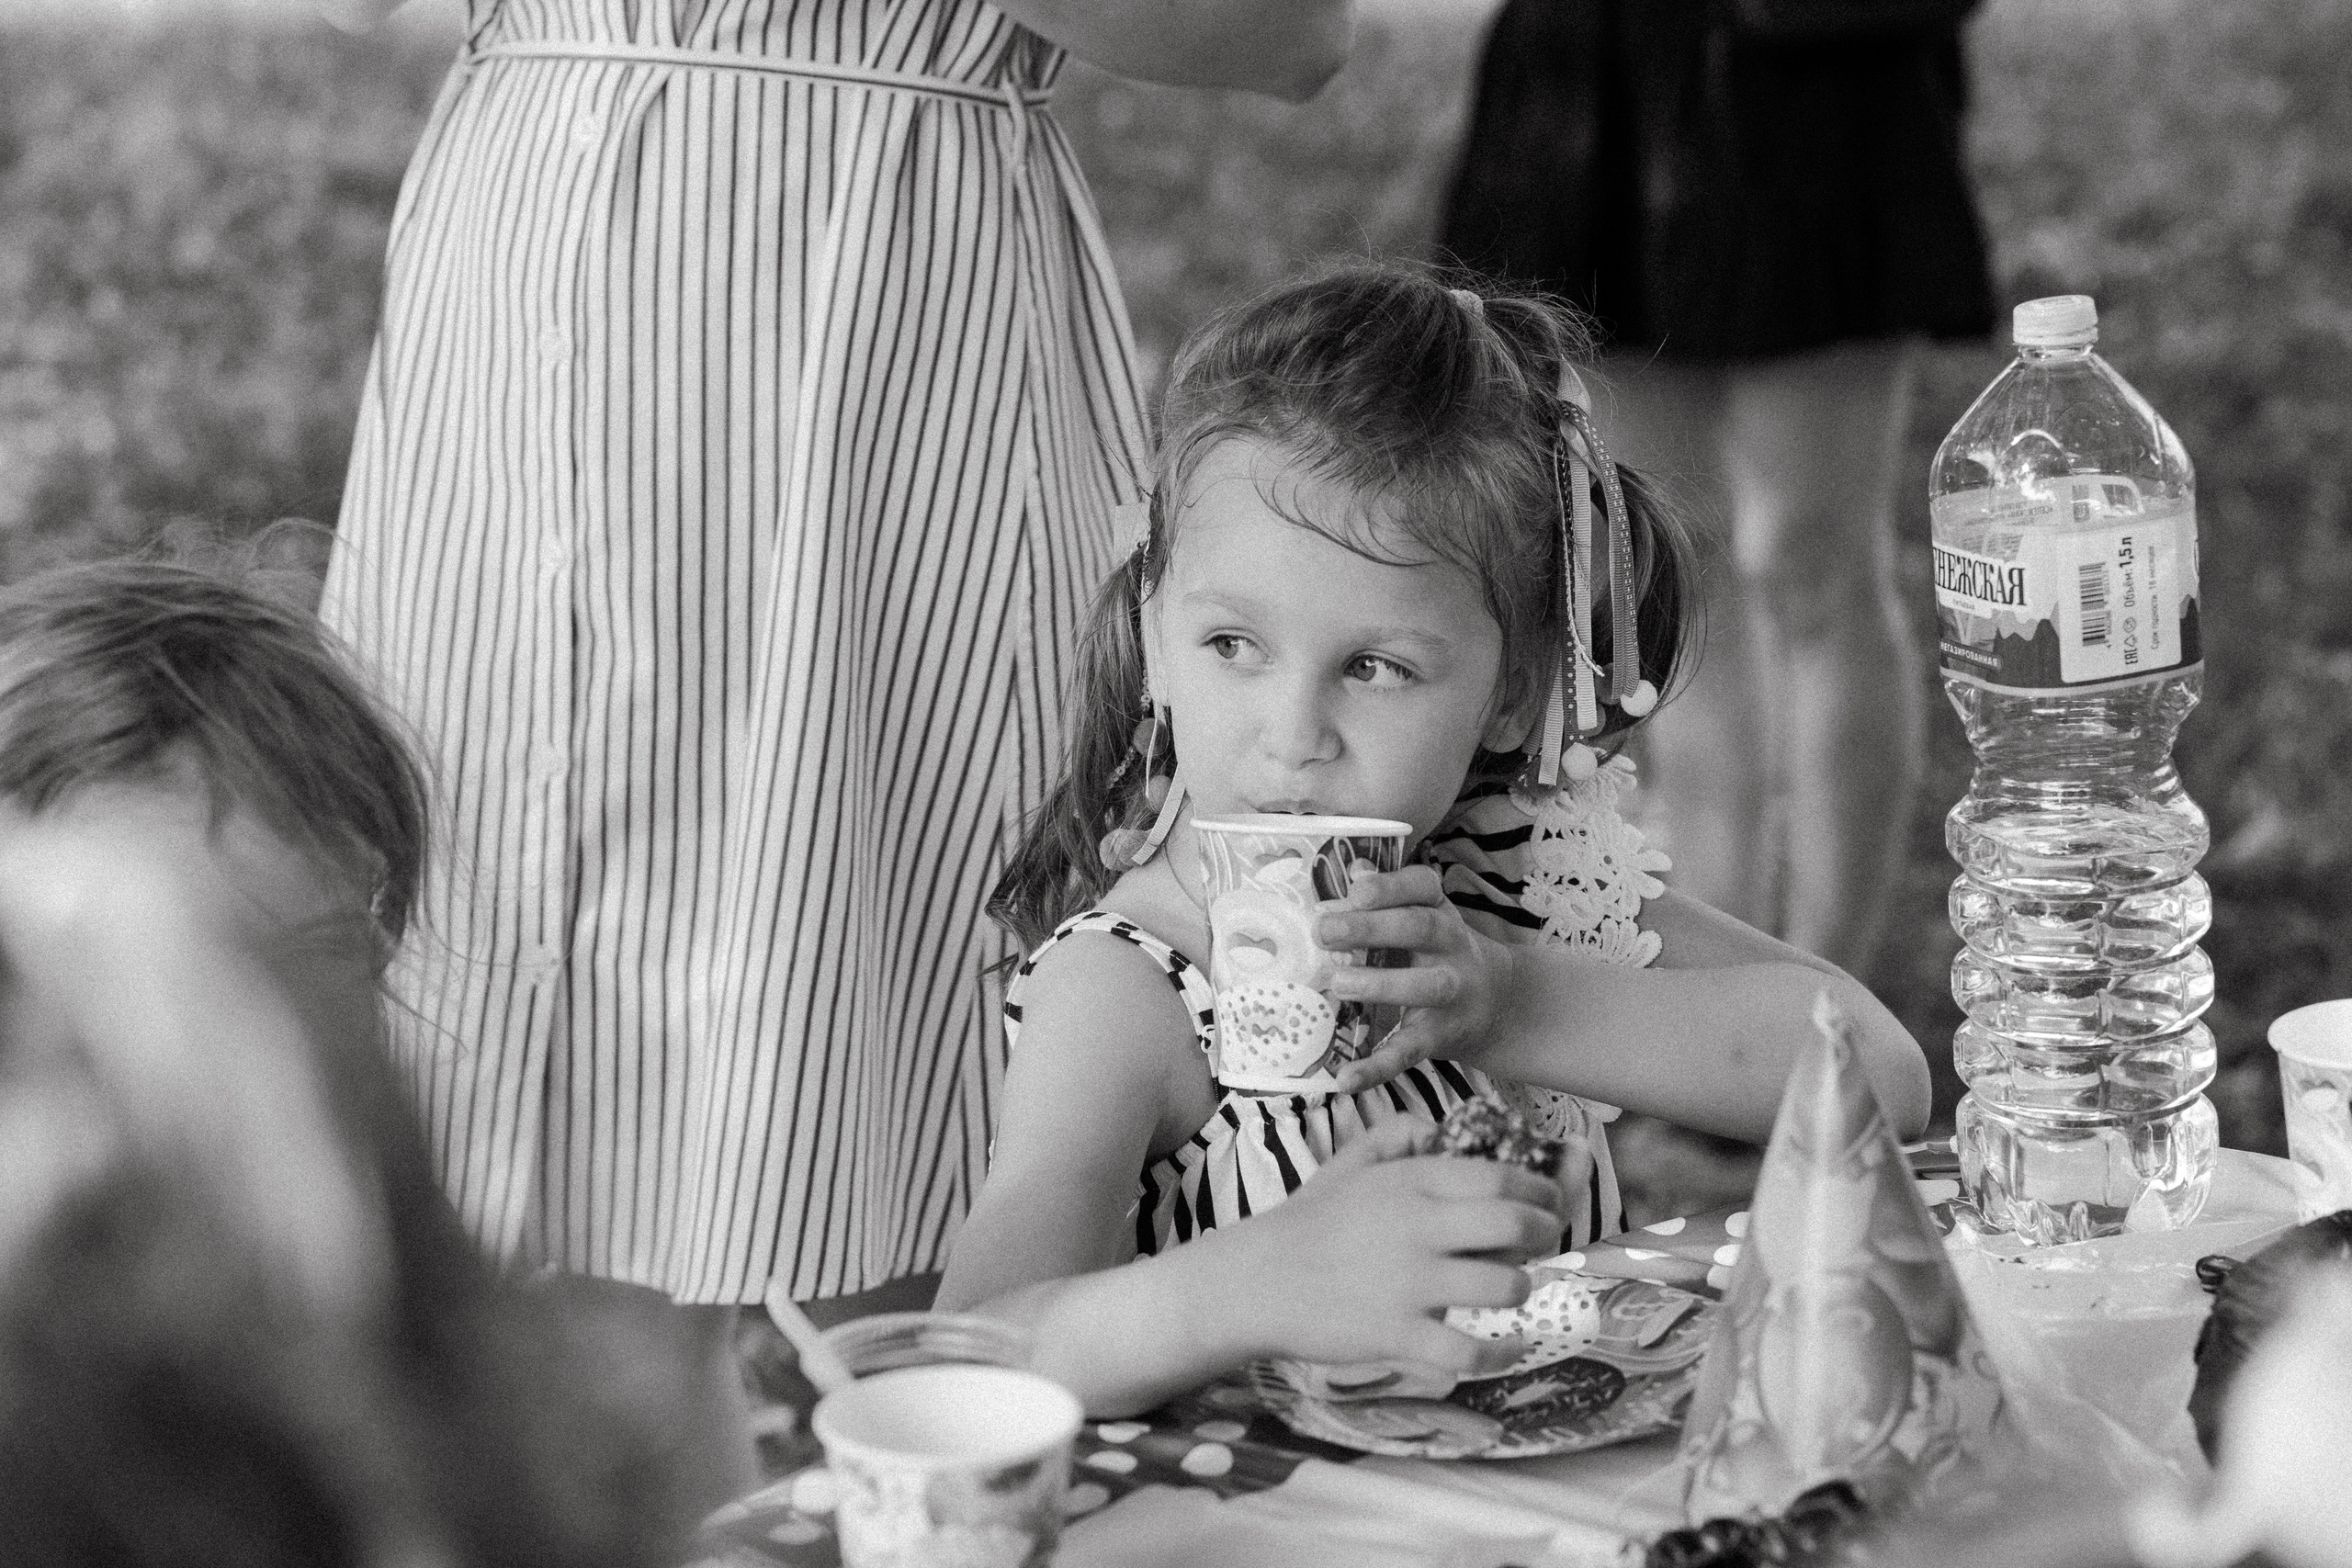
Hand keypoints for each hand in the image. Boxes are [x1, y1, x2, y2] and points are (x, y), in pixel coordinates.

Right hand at [1211, 1117, 1565, 1374]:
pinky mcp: (1398, 1335)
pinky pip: (1470, 1351)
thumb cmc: (1308, 1221)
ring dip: (1520, 1289)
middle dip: (1543, 1233)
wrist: (1255, 1280)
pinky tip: (1510, 1348)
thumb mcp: (1347, 1163)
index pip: (1499, 1175)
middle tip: (1542, 1242)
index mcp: (1409, 1181)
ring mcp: (1410, 1284)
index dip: (1540, 1188)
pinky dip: (1502, 1354)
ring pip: (1504, 1286)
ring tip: (1512, 1292)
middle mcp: (1418, 1226)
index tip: (1548, 1200)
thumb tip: (1437, 1129)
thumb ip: (1393, 1135)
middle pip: (1515, 1225)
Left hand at [1315, 866, 1514, 1093]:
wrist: (1500, 1004)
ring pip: (1424, 986)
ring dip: (1382, 985)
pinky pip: (1409, 1052)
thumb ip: (1389, 898)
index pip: (1424, 886)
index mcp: (1441, 911)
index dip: (1390, 886)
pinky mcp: (1440, 1036)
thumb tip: (1354, 870)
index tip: (1354, 889)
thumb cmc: (1440, 952)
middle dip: (1373, 927)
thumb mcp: (1423, 917)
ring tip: (1337, 983)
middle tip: (1324, 930)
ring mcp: (1451, 993)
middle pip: (1420, 928)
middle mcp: (1452, 947)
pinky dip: (1377, 1068)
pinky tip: (1344, 1079)